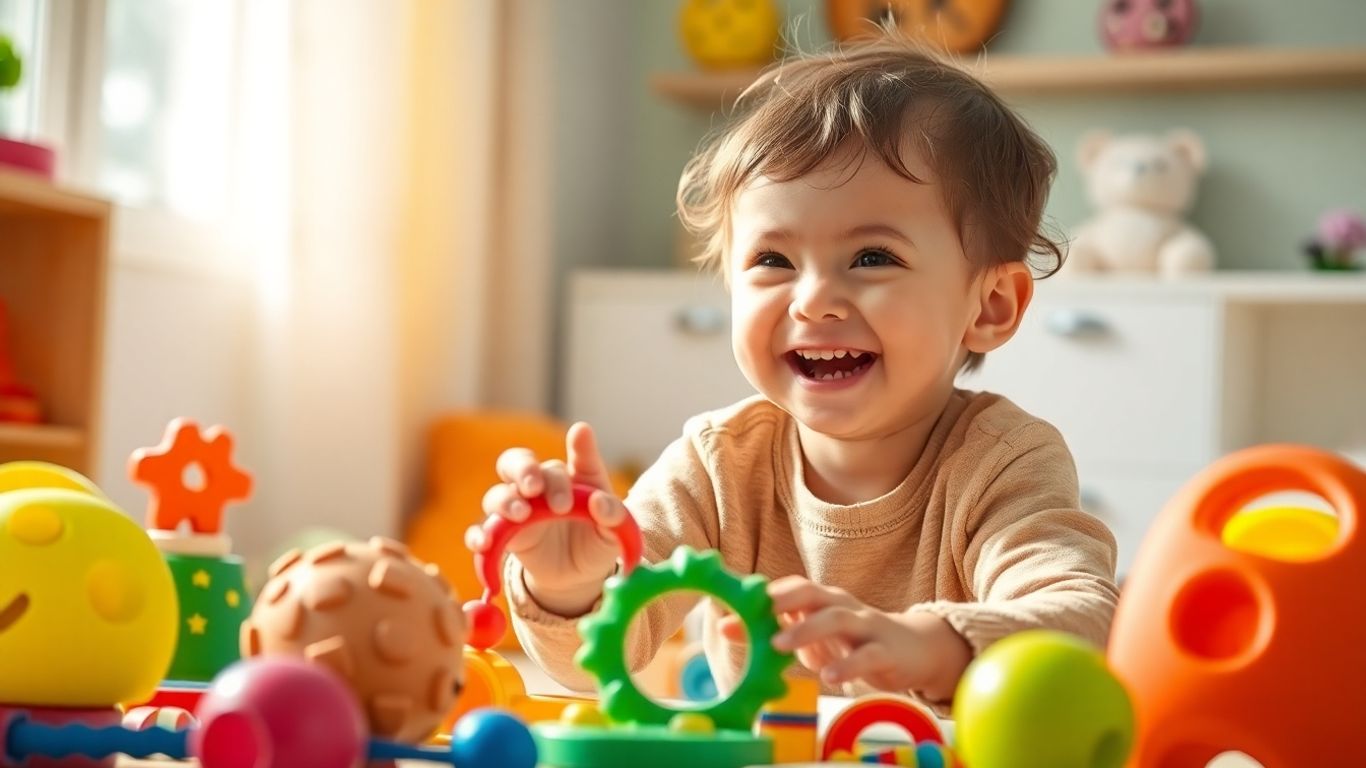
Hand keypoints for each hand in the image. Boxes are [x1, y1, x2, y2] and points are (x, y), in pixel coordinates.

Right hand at [464, 422, 627, 616]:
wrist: (578, 575)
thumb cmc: (596, 543)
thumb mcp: (613, 533)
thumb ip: (612, 516)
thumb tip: (600, 503)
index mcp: (575, 479)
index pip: (577, 457)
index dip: (579, 445)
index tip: (581, 433)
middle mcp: (542, 487)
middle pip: (519, 462)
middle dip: (524, 469)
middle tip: (535, 486)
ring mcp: (519, 509)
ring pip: (498, 493)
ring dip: (506, 500)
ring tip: (521, 514)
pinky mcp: (504, 535)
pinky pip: (483, 530)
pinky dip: (479, 534)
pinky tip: (484, 543)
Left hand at [721, 576, 971, 700]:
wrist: (916, 649)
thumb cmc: (855, 642)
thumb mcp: (816, 637)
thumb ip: (779, 631)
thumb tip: (728, 627)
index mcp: (824, 600)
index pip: (790, 589)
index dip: (761, 597)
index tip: (731, 609)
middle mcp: (843, 605)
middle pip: (812, 592)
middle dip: (783, 601)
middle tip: (757, 616)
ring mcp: (867, 626)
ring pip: (838, 618)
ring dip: (807, 630)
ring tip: (779, 646)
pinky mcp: (887, 651)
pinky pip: (868, 655)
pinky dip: (848, 665)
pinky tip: (829, 677)